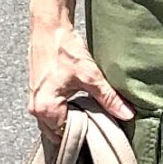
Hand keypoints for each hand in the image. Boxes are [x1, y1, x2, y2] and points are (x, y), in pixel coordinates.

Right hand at [27, 9, 132, 140]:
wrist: (49, 27)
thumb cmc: (64, 48)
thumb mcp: (90, 75)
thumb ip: (108, 98)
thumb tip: (127, 114)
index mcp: (45, 108)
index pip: (66, 136)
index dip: (85, 135)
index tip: (100, 130)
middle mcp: (36, 109)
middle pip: (58, 133)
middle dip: (77, 131)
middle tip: (97, 125)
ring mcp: (35, 102)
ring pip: (54, 124)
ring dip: (71, 121)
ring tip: (89, 115)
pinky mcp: (38, 94)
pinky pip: (51, 114)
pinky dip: (65, 113)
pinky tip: (80, 106)